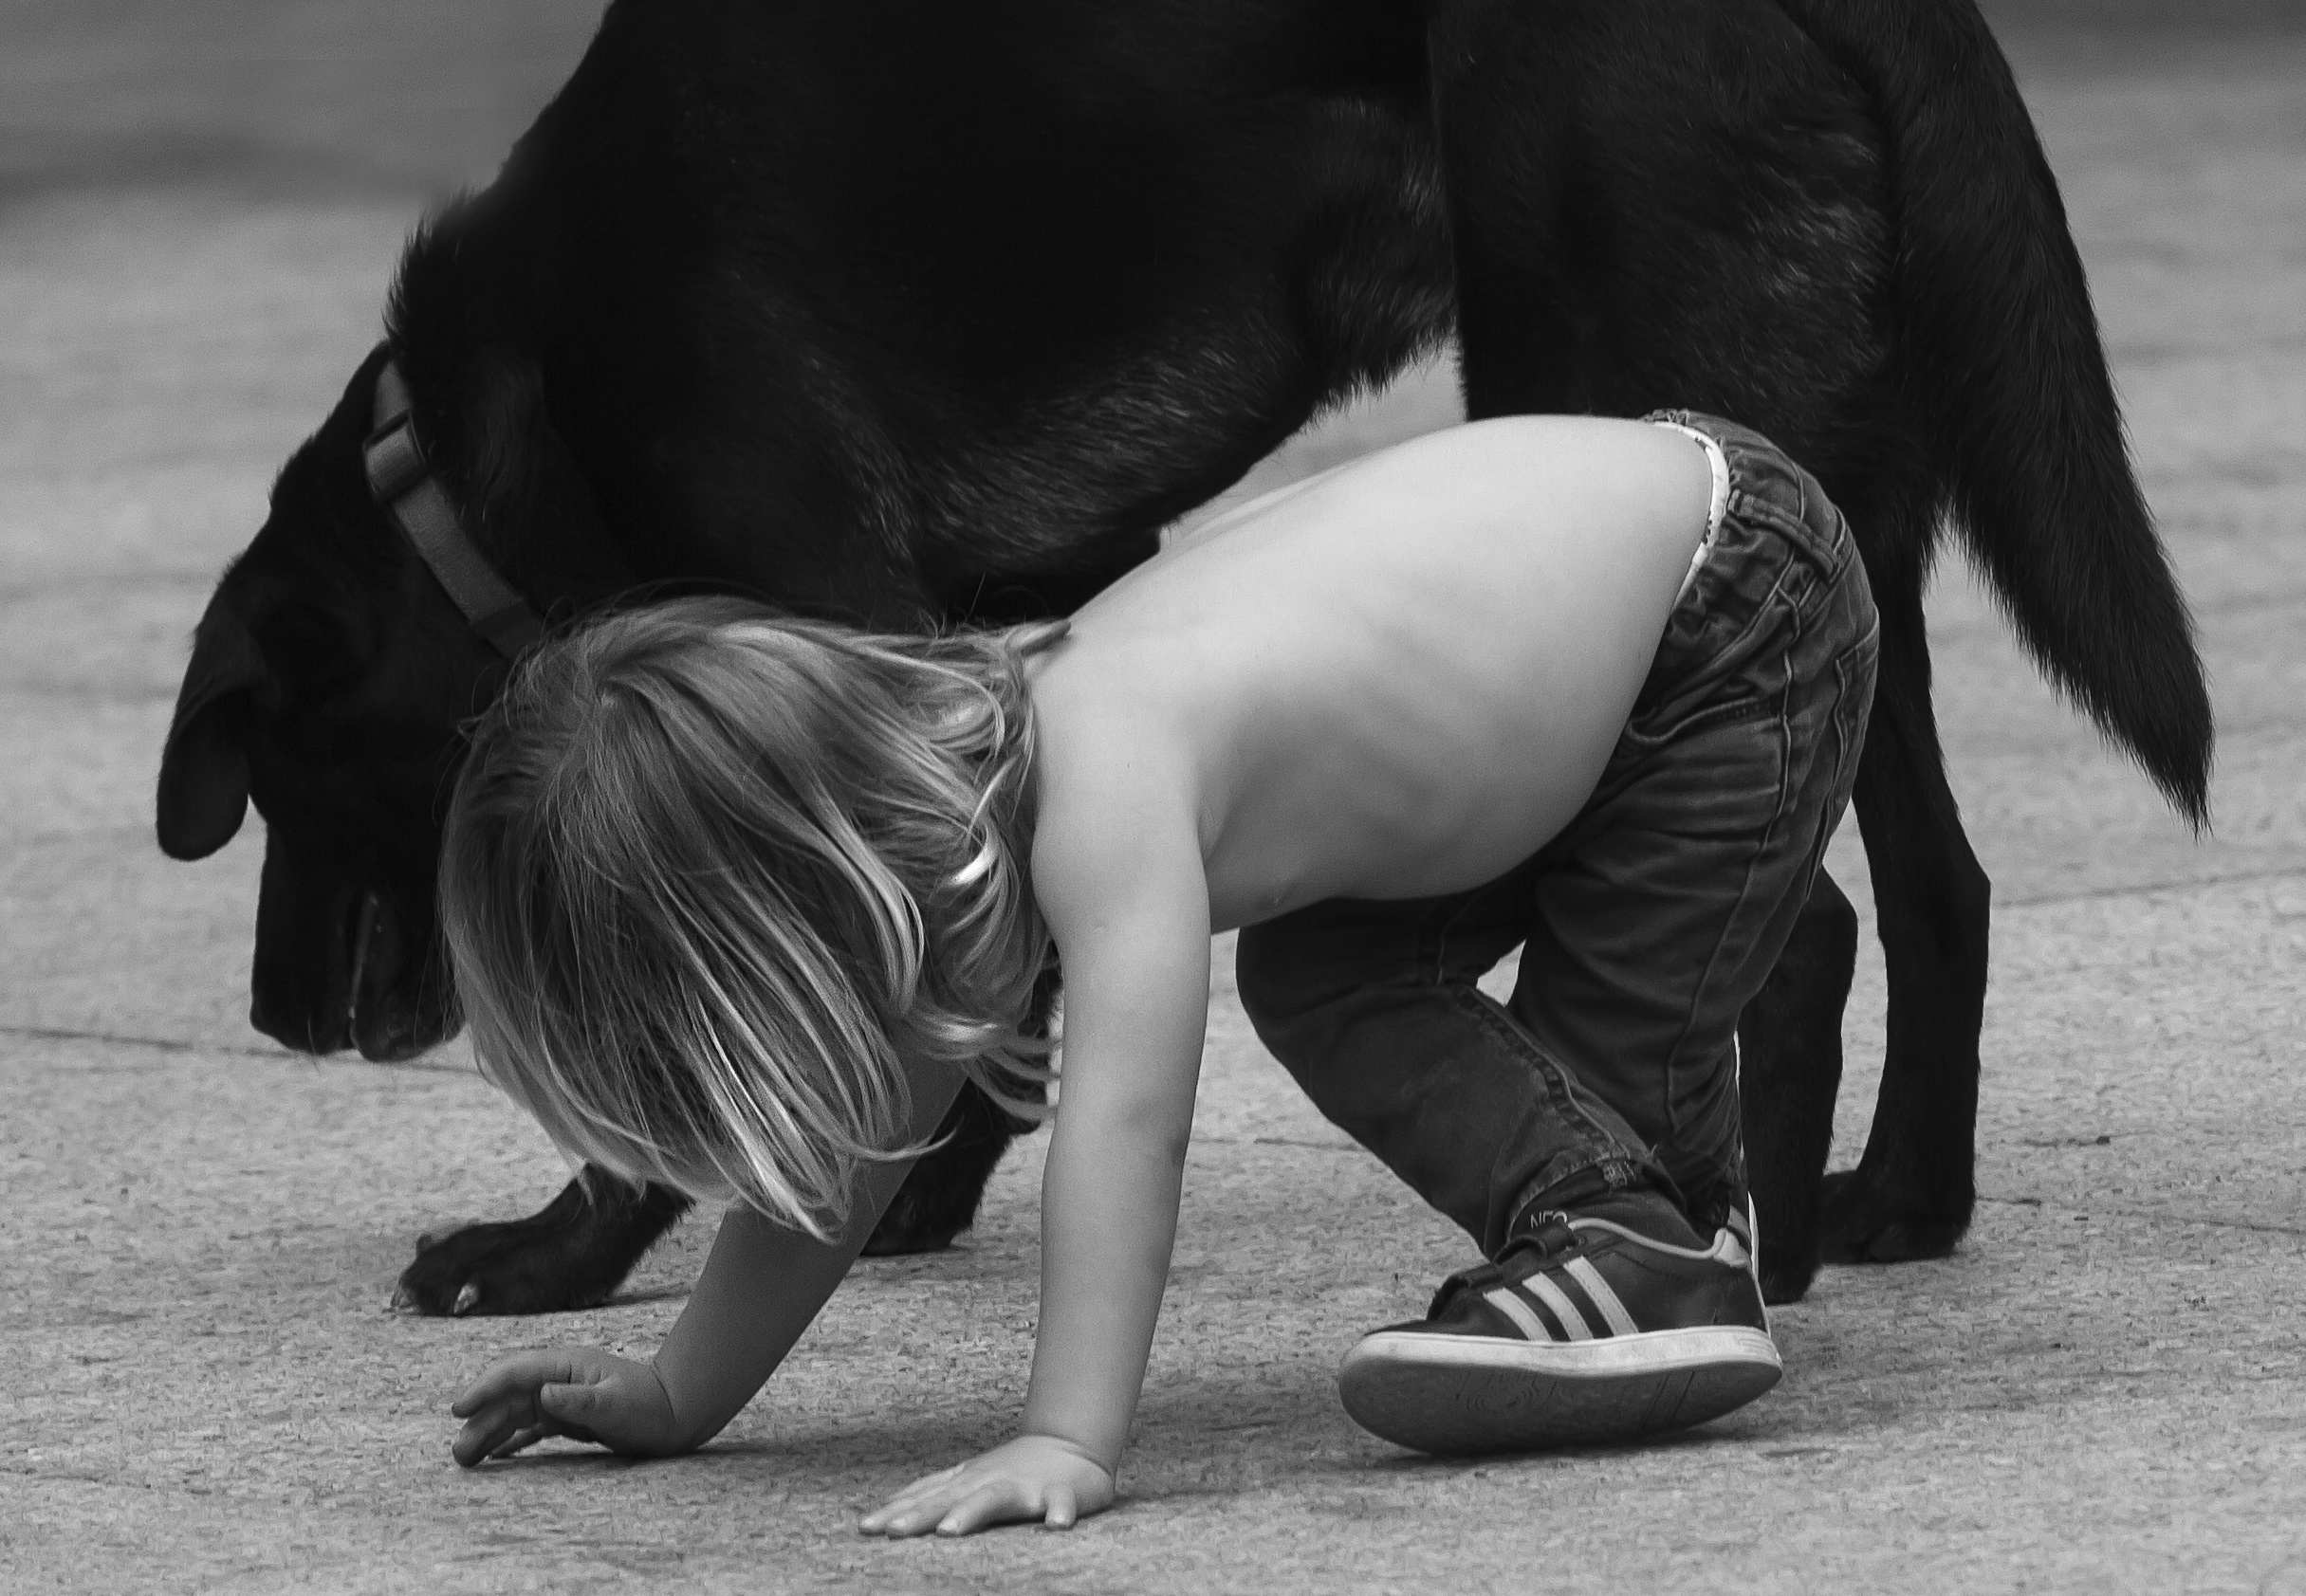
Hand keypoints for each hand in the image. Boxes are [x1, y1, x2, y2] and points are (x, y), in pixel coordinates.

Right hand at [450, 1348, 685, 1466]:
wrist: (678, 1414)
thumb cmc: (651, 1405)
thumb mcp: (615, 1404)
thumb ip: (579, 1400)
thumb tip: (543, 1395)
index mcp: (567, 1365)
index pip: (516, 1373)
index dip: (485, 1388)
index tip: (459, 1409)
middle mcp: (559, 1379)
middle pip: (510, 1397)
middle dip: (481, 1420)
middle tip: (459, 1451)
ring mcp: (562, 1398)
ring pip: (516, 1414)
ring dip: (490, 1433)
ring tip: (466, 1458)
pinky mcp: (569, 1418)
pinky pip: (531, 1428)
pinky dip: (512, 1441)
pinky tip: (495, 1456)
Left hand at [859, 1434, 1115, 1536]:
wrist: (1071, 1445)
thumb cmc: (1011, 1471)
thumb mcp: (966, 1480)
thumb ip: (930, 1495)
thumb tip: (883, 1514)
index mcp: (965, 1482)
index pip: (924, 1498)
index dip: (895, 1513)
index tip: (864, 1529)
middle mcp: (989, 1482)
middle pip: (949, 1498)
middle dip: (919, 1515)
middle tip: (892, 1532)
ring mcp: (1025, 1487)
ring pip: (994, 1498)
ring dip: (970, 1512)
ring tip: (949, 1531)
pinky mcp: (1061, 1493)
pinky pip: (1061, 1502)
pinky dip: (1059, 1512)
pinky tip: (1056, 1526)